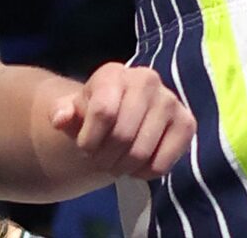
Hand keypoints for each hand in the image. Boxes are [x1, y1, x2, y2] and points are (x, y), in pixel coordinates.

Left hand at [50, 61, 195, 178]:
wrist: (121, 118)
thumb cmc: (94, 115)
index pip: (103, 111)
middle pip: (123, 135)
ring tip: (118, 162)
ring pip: (142, 152)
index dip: (90, 139)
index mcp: (115, 72)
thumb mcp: (73, 113)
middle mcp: (147, 79)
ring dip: (124, 167)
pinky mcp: (187, 123)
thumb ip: (63, 113)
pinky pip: (162, 164)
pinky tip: (139, 162)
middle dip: (106, 158)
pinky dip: (145, 173)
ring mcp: (170, 100)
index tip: (85, 146)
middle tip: (102, 160)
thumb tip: (60, 117)